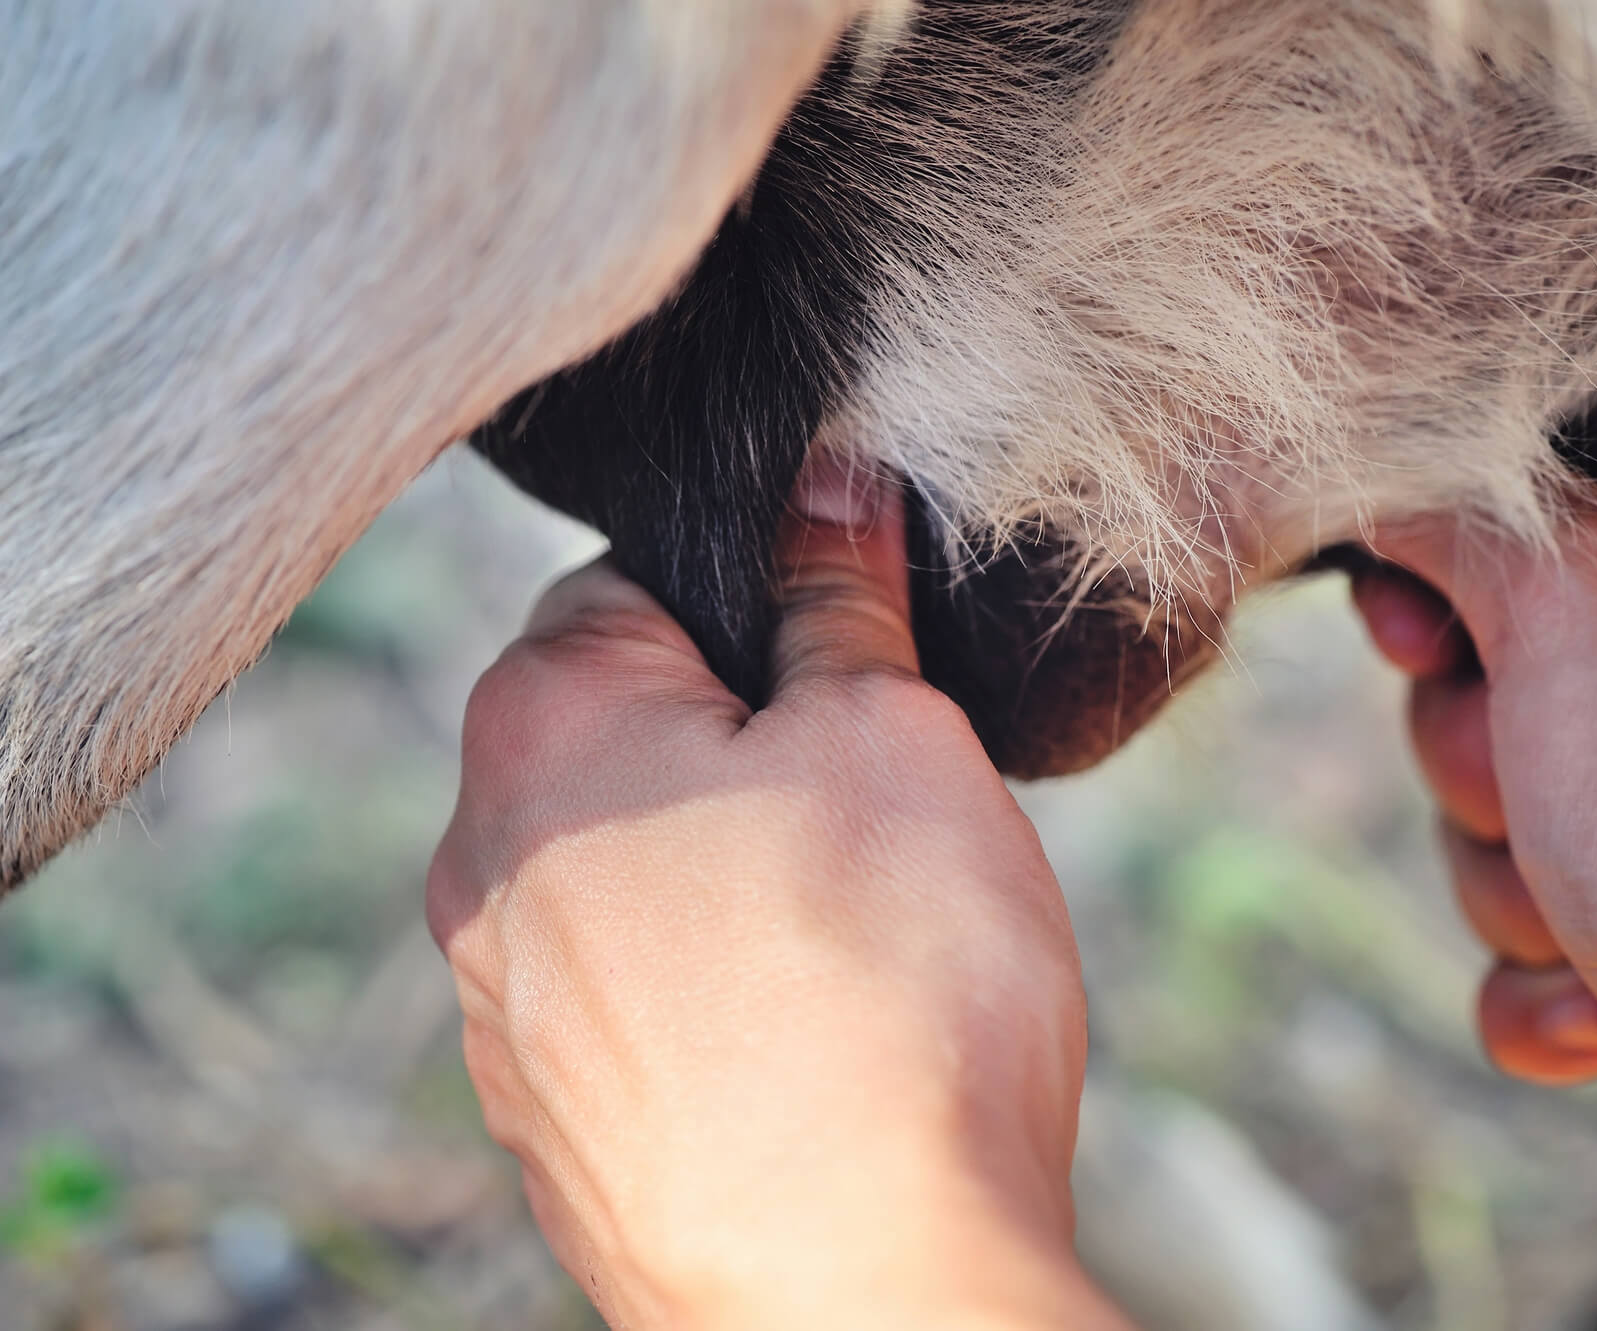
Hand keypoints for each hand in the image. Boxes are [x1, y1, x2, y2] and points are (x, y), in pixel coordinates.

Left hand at [427, 463, 1130, 1329]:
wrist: (860, 1290)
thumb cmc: (888, 989)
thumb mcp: (895, 737)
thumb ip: (839, 599)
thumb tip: (825, 487)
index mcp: (543, 724)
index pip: (632, 585)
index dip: (759, 607)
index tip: (845, 667)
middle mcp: (478, 861)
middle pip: (619, 736)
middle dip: (741, 747)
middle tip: (872, 809)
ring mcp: (498, 1010)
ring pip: (622, 874)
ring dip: (723, 876)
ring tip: (853, 940)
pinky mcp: (544, 1126)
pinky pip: (626, 1002)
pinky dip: (706, 994)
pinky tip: (807, 1040)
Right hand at [1356, 380, 1596, 1290]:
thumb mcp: (1562, 590)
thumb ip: (1446, 503)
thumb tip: (1368, 469)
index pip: (1513, 472)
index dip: (1440, 566)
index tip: (1429, 643)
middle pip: (1484, 652)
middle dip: (1482, 761)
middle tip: (1546, 785)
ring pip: (1500, 796)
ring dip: (1516, 882)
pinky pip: (1548, 912)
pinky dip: (1556, 972)